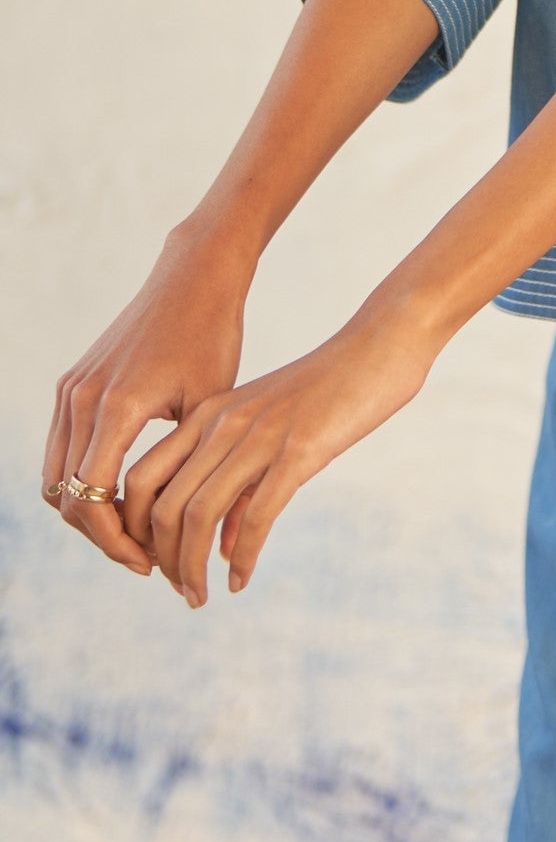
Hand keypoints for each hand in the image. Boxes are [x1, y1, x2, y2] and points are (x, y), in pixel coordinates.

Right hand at [43, 225, 250, 575]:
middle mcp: (81, 400)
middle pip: (67, 499)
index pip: (92, 502)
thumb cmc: (213, 335)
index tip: (152, 564)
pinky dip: (81, 479)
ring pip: (56, 478)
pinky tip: (125, 492)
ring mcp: (71, 390)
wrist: (194, 277)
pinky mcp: (71, 383)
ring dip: (89, 510)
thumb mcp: (208, 406)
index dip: (117, 544)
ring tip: (136, 530)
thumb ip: (185, 464)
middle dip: (102, 536)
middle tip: (146, 556)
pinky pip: (60, 449)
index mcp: (116, 408)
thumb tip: (196, 530)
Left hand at [122, 300, 435, 604]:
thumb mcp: (269, 429)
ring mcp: (260, 435)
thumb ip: (240, 481)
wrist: (381, 345)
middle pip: (162, 505)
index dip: (137, 531)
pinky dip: (242, 558)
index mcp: (208, 414)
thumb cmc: (329, 389)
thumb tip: (221, 544)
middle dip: (163, 560)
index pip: (141, 479)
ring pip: (199, 515)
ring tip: (199, 597)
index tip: (158, 564)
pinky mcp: (299, 450)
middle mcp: (223, 423)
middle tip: (181, 591)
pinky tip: (240, 580)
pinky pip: (255, 517)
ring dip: (191, 568)